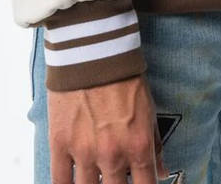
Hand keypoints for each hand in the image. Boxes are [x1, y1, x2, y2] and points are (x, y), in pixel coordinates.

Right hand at [47, 73, 168, 183]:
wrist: (94, 50)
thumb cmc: (124, 77)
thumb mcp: (149, 108)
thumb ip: (154, 144)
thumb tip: (161, 171)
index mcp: (138, 146)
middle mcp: (112, 154)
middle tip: (115, 178)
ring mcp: (84, 151)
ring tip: (96, 178)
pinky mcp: (60, 143)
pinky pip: (60, 181)